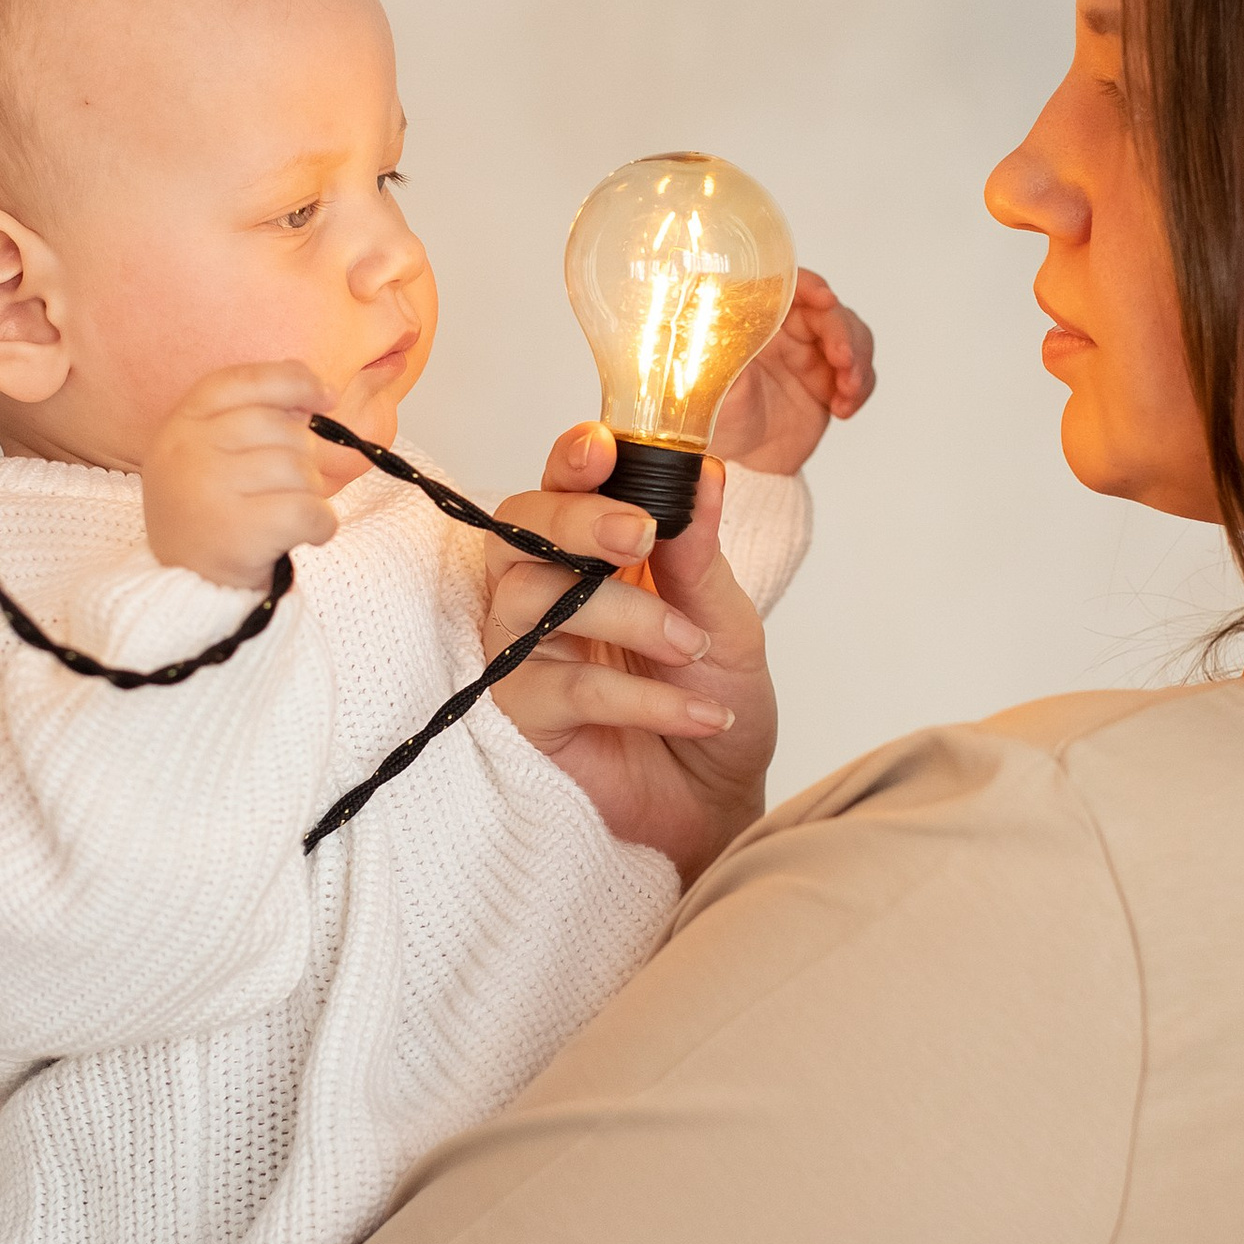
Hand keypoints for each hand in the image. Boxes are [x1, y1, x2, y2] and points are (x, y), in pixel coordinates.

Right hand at [142, 364, 337, 590]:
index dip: (292, 382)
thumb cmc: (211, 515)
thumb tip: (313, 389)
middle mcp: (188, 452)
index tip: (327, 396)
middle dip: (303, 457)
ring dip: (310, 494)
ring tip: (288, 515)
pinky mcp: (238, 533)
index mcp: (180, 424)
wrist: (186, 590)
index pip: (242, 381)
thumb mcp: (211, 455)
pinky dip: (322, 525)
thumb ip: (252, 416)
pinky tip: (306, 535)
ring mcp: (209, 491)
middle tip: (287, 489)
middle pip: (282, 428)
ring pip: (299, 470)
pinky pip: (309, 511)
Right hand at [489, 424, 775, 885]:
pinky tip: (701, 714)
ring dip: (623, 616)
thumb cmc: (713, 697)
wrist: (720, 798)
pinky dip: (639, 698)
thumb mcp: (725, 619)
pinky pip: (562, 688)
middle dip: (574, 521)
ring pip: (533, 602)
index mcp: (591, 552)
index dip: (571, 462)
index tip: (603, 446)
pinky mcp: (523, 715)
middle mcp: (546, 591)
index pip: (561, 488)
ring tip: (690, 645)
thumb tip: (706, 473)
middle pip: (518, 531)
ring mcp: (526, 652)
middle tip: (637, 533)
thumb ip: (700, 553)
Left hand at [708, 266, 875, 475]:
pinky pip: (861, 369)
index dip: (808, 286)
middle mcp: (784, 329)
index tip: (825, 299)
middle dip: (842, 333)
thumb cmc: (722, 424)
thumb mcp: (713, 390)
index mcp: (753, 321)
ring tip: (847, 392)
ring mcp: (810, 350)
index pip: (784, 287)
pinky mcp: (831, 375)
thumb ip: (722, 357)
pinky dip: (860, 387)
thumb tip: (721, 324)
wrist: (746, 466)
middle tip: (844, 361)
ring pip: (852, 334)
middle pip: (827, 309)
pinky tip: (842, 408)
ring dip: (857, 361)